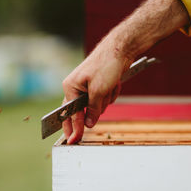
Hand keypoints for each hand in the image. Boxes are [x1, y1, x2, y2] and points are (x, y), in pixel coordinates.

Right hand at [61, 0, 188, 143]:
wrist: (120, 49)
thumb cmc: (106, 65)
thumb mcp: (99, 90)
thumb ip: (92, 109)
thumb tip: (89, 124)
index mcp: (70, 87)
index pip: (70, 114)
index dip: (74, 128)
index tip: (74, 141)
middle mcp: (76, 87)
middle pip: (83, 111)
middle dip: (96, 109)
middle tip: (96, 113)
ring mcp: (87, 87)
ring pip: (96, 106)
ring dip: (107, 98)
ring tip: (111, 85)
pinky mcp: (98, 86)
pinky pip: (104, 99)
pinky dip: (111, 93)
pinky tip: (115, 82)